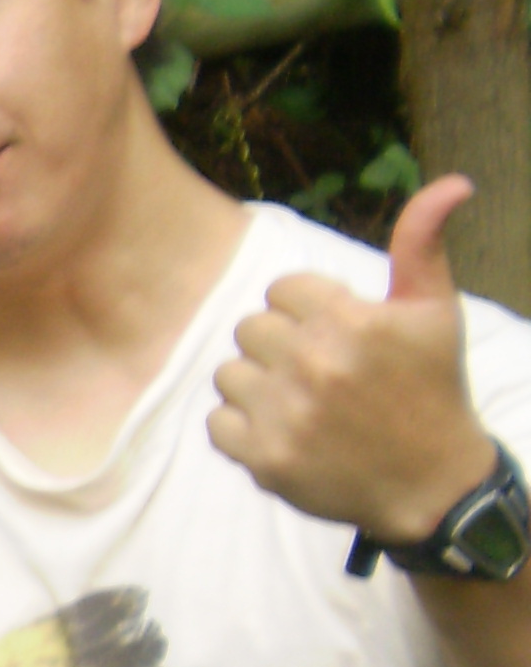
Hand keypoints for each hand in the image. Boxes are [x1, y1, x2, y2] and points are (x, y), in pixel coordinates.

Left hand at [210, 177, 494, 546]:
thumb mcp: (436, 312)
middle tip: (316, 371)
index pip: (281, 289)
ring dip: (256, 385)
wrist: (431, 483)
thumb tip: (451, 182)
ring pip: (227, 373)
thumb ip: (423, 244)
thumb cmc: (431, 389)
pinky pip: (216, 422)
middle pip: (249, 328)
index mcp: (351, 322)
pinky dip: (240, 428)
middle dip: (278, 345)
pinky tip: (281, 431)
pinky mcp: (264, 458)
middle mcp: (315, 364)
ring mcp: (286, 414)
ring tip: (299, 402)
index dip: (305, 310)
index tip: (333, 334)